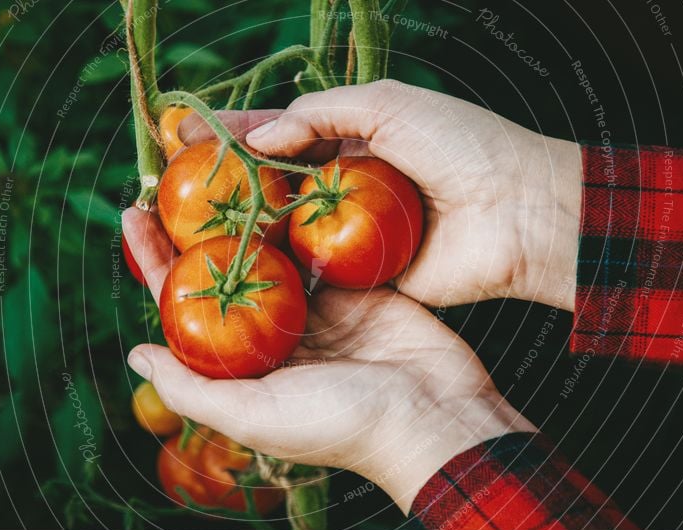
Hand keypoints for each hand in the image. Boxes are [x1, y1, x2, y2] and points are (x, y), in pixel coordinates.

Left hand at [122, 208, 534, 512]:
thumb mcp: (256, 416)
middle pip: (223, 270)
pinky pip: (320, 245)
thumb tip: (134, 354)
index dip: (157, 262)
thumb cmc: (342, 425)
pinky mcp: (356, 287)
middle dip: (195, 226)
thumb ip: (192, 388)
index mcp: (246, 364)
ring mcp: (317, 308)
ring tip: (218, 166)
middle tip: (170, 176)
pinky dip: (300, 215)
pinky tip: (278, 179)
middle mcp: (276, 334)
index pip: (187, 305)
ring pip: (271, 251)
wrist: (434, 416)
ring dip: (244, 211)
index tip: (132, 215)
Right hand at [179, 80, 581, 310]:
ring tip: (182, 223)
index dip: (232, 132)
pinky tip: (229, 263)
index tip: (182, 133)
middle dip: (222, 180)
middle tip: (167, 182)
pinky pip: (307, 265)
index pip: (280, 130)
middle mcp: (344, 183)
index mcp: (355, 136)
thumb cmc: (461, 146)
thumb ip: (321, 114)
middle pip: (272, 180)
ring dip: (237, 223)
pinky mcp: (358, 272)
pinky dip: (272, 262)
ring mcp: (348, 229)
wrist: (515, 214)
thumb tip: (261, 137)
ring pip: (282, 224)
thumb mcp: (391, 105)